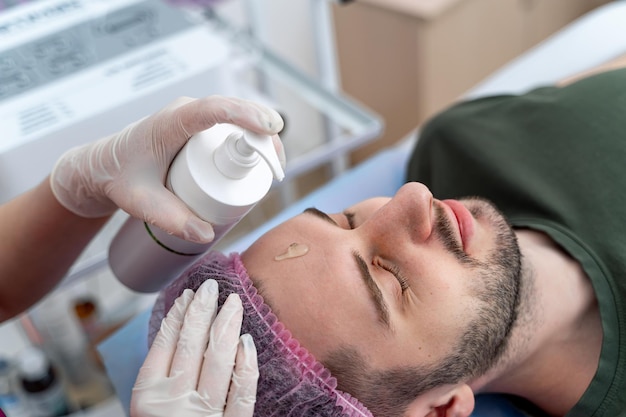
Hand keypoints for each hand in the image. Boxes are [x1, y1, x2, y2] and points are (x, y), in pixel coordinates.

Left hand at [50, 96, 283, 242]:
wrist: (104, 166)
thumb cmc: (120, 178)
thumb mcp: (141, 203)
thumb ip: (171, 220)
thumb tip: (206, 233)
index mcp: (170, 123)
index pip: (213, 110)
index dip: (244, 115)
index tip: (269, 128)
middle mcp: (186, 111)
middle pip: (236, 111)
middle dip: (263, 134)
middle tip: (277, 168)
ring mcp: (194, 115)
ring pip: (238, 115)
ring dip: (260, 136)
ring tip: (272, 168)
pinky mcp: (200, 123)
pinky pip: (232, 123)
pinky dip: (251, 136)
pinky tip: (262, 156)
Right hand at [131, 279, 257, 416]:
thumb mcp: (147, 410)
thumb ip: (160, 380)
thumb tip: (180, 332)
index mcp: (147, 397)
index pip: (163, 345)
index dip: (177, 316)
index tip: (187, 294)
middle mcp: (173, 404)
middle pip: (190, 346)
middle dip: (202, 311)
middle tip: (211, 286)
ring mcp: (204, 416)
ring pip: (218, 361)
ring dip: (226, 325)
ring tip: (233, 302)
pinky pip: (243, 392)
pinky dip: (246, 364)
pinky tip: (247, 341)